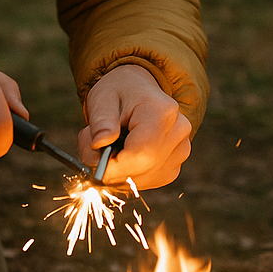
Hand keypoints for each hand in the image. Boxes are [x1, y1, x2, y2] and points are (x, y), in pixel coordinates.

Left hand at [77, 64, 190, 188]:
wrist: (137, 90)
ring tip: (108, 144)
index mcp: (162, 112)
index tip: (92, 158)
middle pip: (142, 170)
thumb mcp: (102, 99)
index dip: (113, 166)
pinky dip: (126, 174)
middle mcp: (178, 132)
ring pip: (141, 180)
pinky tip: (121, 154)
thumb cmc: (119, 93)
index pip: (141, 154)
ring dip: (116, 172)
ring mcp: (180, 151)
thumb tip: (99, 145)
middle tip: (94, 146)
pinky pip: (145, 182)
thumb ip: (101, 122)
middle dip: (110, 168)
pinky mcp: (173, 166)